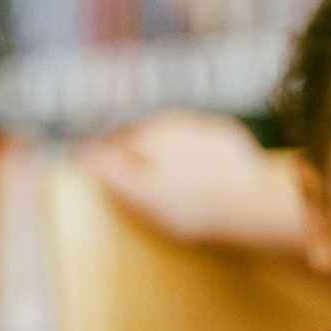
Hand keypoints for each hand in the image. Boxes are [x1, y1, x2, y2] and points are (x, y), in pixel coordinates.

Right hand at [80, 112, 301, 251]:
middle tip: (136, 185)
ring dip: (166, 152)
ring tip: (167, 181)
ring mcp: (205, 127)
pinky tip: (198, 175)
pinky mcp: (229, 138)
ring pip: (173, 136)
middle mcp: (176, 122)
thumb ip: (110, 172)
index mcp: (150, 135)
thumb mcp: (141, 197)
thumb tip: (81, 151)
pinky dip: (196, 154)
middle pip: (145, 137)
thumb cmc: (191, 209)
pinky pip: (203, 142)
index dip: (106, 161)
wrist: (249, 209)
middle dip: (136, 154)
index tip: (105, 181)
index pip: (115, 143)